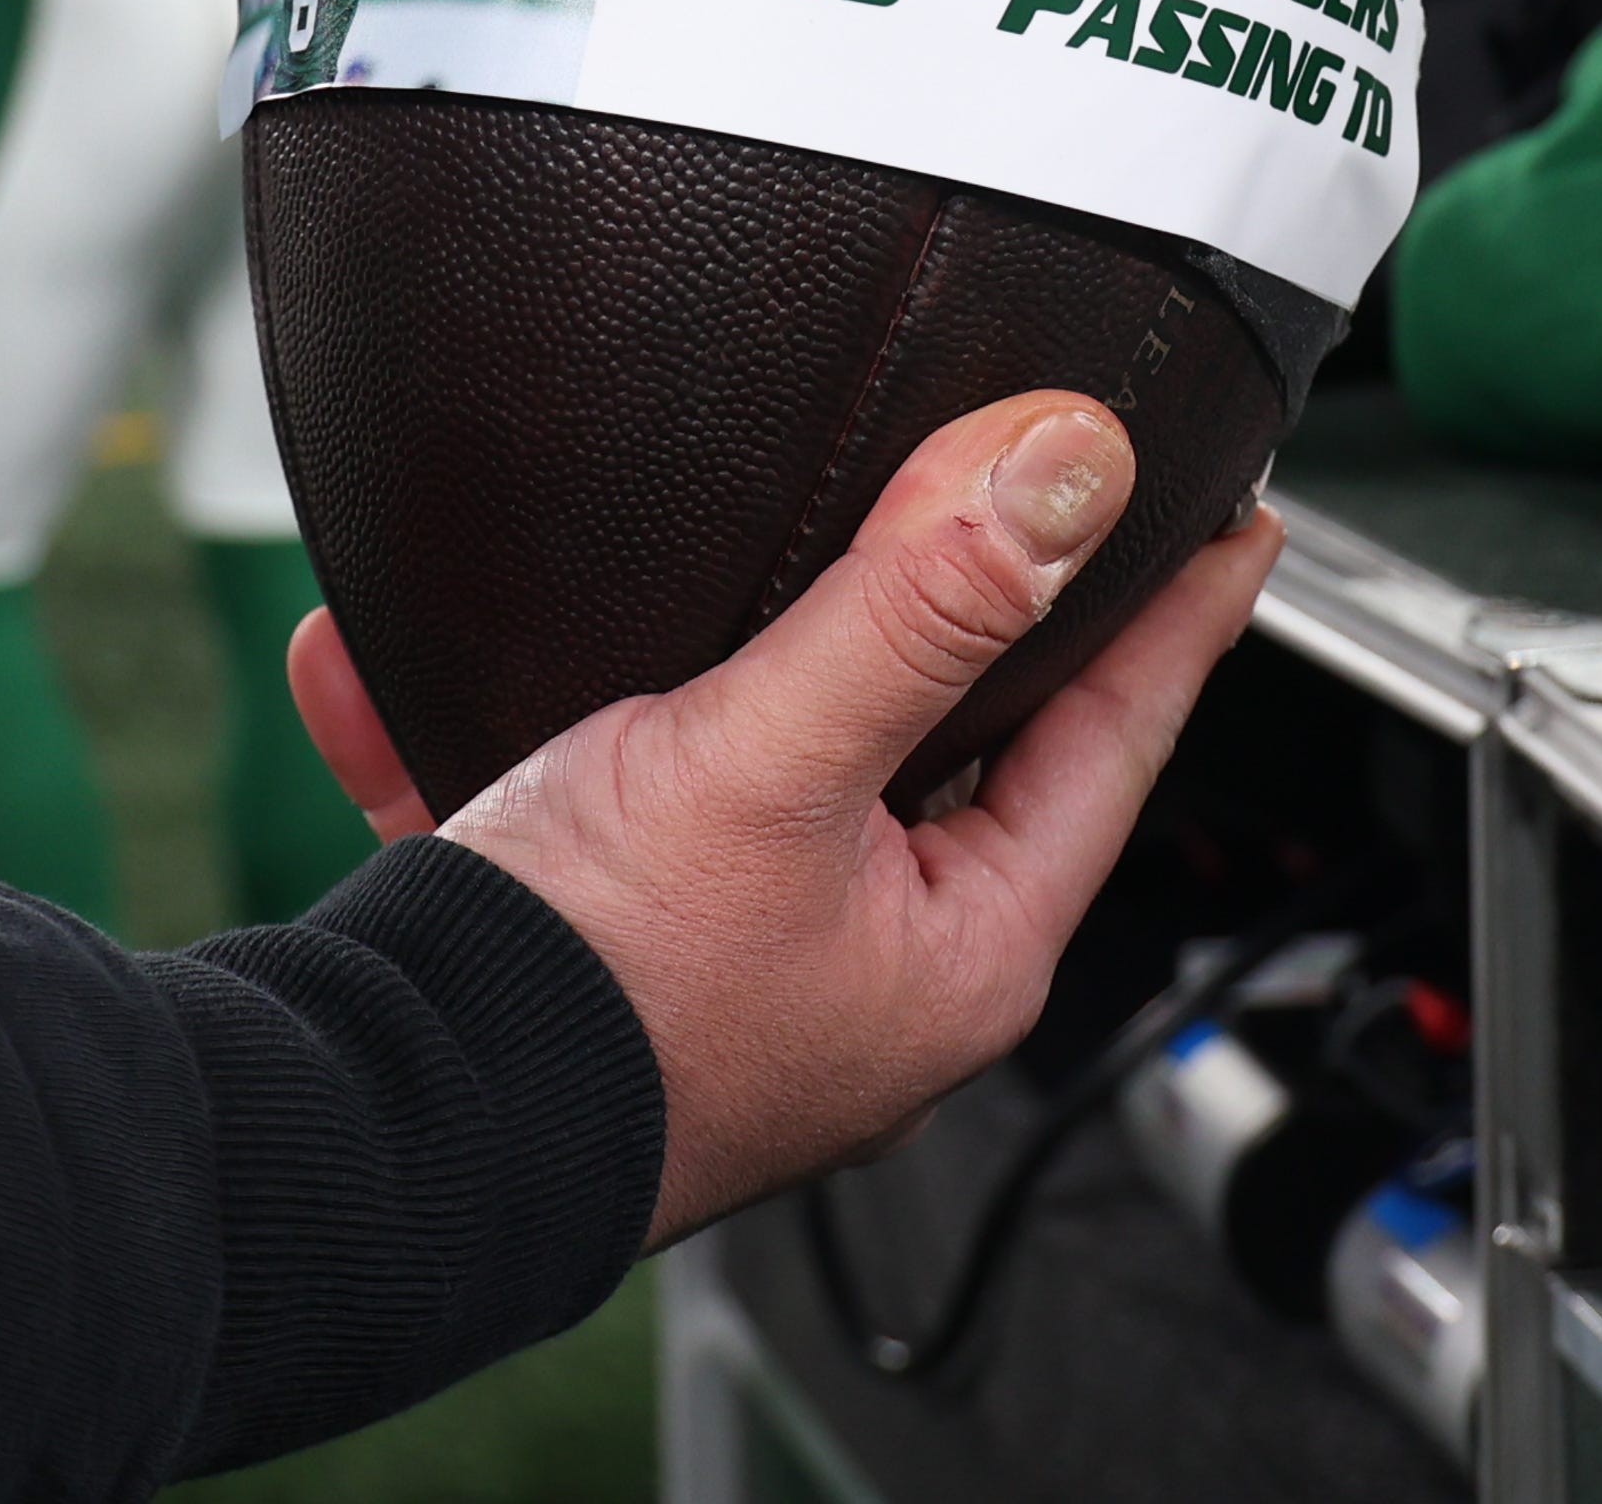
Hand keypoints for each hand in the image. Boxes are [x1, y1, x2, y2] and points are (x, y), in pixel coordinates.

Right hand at [289, 389, 1280, 1245]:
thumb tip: (1071, 469)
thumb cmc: (588, 1002)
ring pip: (760, 751)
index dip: (1176, 609)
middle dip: (953, 608)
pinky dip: (511, 716)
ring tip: (715, 544)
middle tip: (1004, 495)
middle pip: (952, 738)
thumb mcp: (775, 762)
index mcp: (953, 941)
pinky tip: (407, 657)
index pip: (1118, 733)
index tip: (1237, 514)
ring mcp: (730, 956)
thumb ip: (925, 604)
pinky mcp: (595, 941)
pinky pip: (574, 787)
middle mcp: (860, 958)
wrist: (363, 1131)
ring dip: (706, 646)